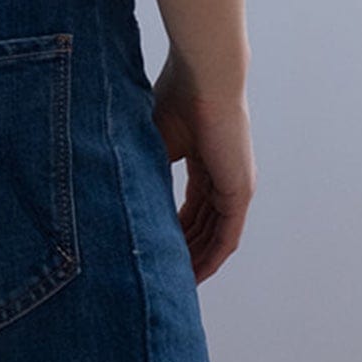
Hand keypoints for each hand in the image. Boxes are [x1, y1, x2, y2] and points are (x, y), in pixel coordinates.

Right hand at [149, 56, 256, 283]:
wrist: (203, 77)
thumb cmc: (177, 97)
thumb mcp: (155, 139)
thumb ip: (147, 167)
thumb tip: (122, 191)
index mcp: (206, 160)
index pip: (193, 206)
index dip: (176, 230)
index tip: (157, 249)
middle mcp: (225, 176)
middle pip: (204, 226)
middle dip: (185, 252)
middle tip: (164, 277)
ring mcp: (235, 185)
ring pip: (215, 236)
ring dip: (196, 261)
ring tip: (174, 284)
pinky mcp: (239, 191)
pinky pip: (226, 236)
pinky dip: (211, 257)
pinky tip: (194, 275)